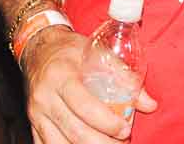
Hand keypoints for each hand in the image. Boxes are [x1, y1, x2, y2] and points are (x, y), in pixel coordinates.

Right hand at [23, 26, 157, 142]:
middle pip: (74, 131)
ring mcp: (36, 113)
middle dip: (101, 142)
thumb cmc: (70, 49)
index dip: (106, 123)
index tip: (125, 130)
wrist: (38, 49)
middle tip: (121, 142)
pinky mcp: (34, 123)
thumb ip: (124, 76)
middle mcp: (45, 97)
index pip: (84, 106)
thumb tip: (150, 104)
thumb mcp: (97, 53)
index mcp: (61, 76)